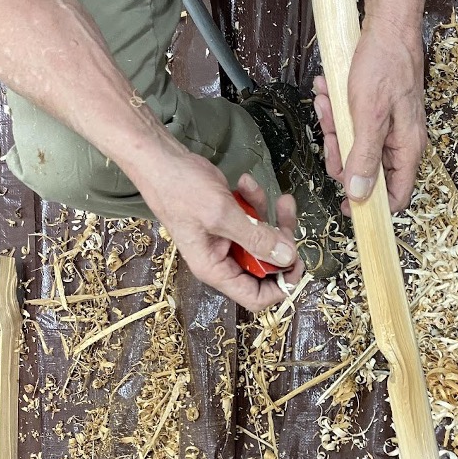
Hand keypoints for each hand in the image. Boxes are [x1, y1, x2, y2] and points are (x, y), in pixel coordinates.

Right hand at [137, 147, 301, 311]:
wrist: (160, 160)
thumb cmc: (180, 190)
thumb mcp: (222, 214)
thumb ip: (257, 238)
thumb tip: (288, 258)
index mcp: (216, 269)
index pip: (256, 298)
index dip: (281, 286)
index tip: (297, 262)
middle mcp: (222, 260)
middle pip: (266, 267)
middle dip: (281, 242)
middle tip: (287, 219)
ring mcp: (226, 240)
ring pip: (264, 241)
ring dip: (272, 218)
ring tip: (275, 197)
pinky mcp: (229, 221)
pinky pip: (253, 220)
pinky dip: (256, 202)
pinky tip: (246, 184)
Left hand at [312, 16, 426, 213]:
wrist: (387, 25)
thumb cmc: (385, 65)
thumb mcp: (369, 116)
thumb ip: (364, 157)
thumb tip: (359, 195)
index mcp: (407, 149)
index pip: (395, 197)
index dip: (371, 206)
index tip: (345, 206)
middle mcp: (399, 143)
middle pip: (366, 172)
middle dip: (341, 155)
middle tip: (328, 135)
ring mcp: (387, 128)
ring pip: (353, 147)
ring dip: (334, 128)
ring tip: (326, 102)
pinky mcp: (374, 113)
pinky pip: (351, 125)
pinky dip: (335, 112)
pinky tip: (328, 92)